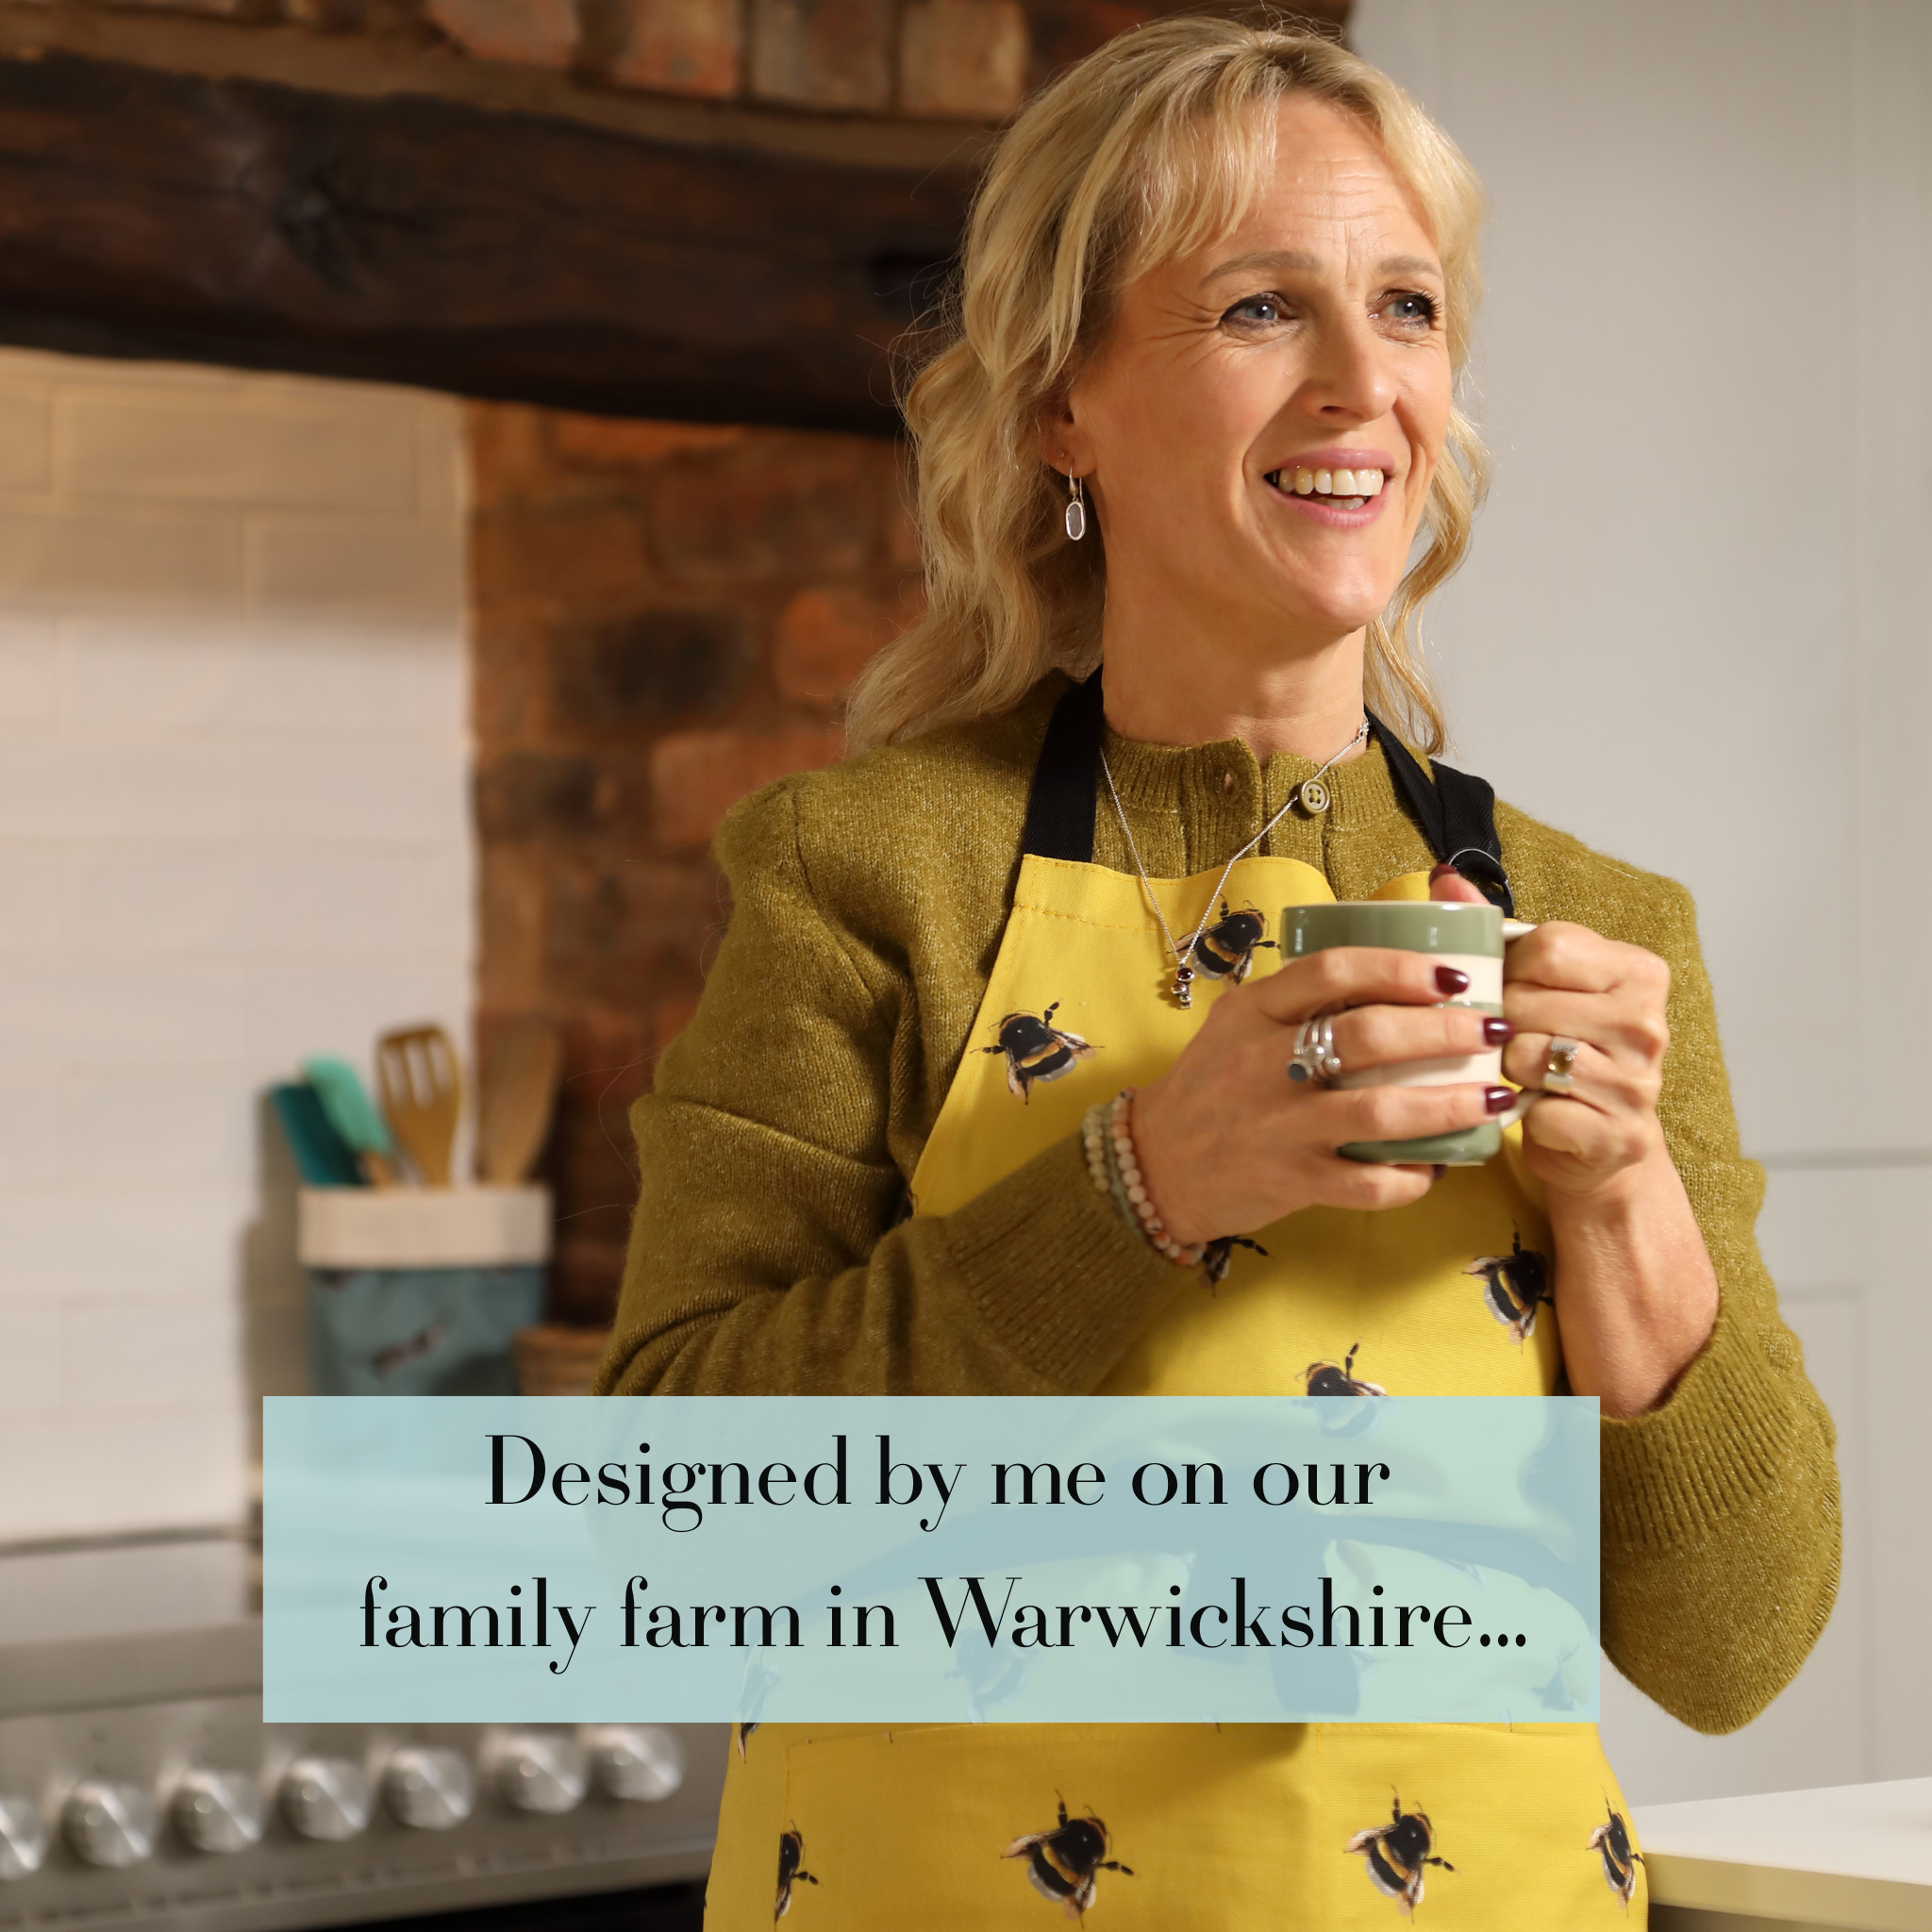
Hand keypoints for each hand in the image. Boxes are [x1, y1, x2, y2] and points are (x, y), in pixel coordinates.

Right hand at [1131, 946, 1513, 1245]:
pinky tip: (1439, 1167)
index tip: (1452, 974)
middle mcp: (1263, 1063)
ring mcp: (1278, 1125)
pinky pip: (1367, 1183)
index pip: (1333, 970)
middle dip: (1445, 1031)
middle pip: (1369, 1036)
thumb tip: (1390, 967)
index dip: (1400, 967)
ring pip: (1379, 1112)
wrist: (1155, 1164)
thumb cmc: (1211, 1086)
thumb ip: (1298, 998)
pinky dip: (1412, 1177)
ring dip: (1448, 1104)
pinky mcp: (1290, 1181)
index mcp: (1253, 1012)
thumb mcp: (1238, 1024)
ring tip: (1496, 1096)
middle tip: (1492, 1029)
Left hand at [1499, 920, 1670, 1202]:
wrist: (1596, 1141)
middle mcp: (1648, 1023)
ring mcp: (1639, 1082)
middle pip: (1528, 1002)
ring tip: (1522, 1072)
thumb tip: (1444, 878)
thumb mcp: (1537, 982)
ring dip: (1508, 1068)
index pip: (1548, 947)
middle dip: (1501, 1022)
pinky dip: (1524, 1113)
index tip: (1513, 987)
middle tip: (1511, 1038)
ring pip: (1528, 1055)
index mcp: (1638, 971)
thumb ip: (1493, 929)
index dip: (1511, 969)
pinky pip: (1539, 1111)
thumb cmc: (1560, 1048)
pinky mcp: (1619, 1135)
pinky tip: (1536, 1110)